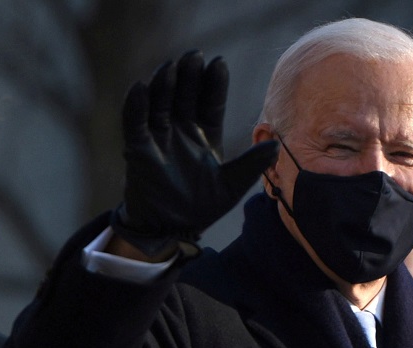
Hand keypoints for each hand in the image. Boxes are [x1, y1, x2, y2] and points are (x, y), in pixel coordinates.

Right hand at [112, 50, 278, 256]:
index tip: (218, 62)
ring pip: (160, 103)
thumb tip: (278, 145)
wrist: (175, 228)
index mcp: (205, 135)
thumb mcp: (233, 184)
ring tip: (173, 66)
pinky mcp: (139, 150)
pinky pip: (134, 123)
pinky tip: (141, 87)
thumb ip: (252, 164)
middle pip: (184, 96)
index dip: (213, 84)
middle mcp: (181, 131)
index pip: (209, 103)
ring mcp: (159, 138)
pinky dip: (136, 105)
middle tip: (195, 55)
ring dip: (164, 84)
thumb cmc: (203, 204)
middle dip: (189, 76)